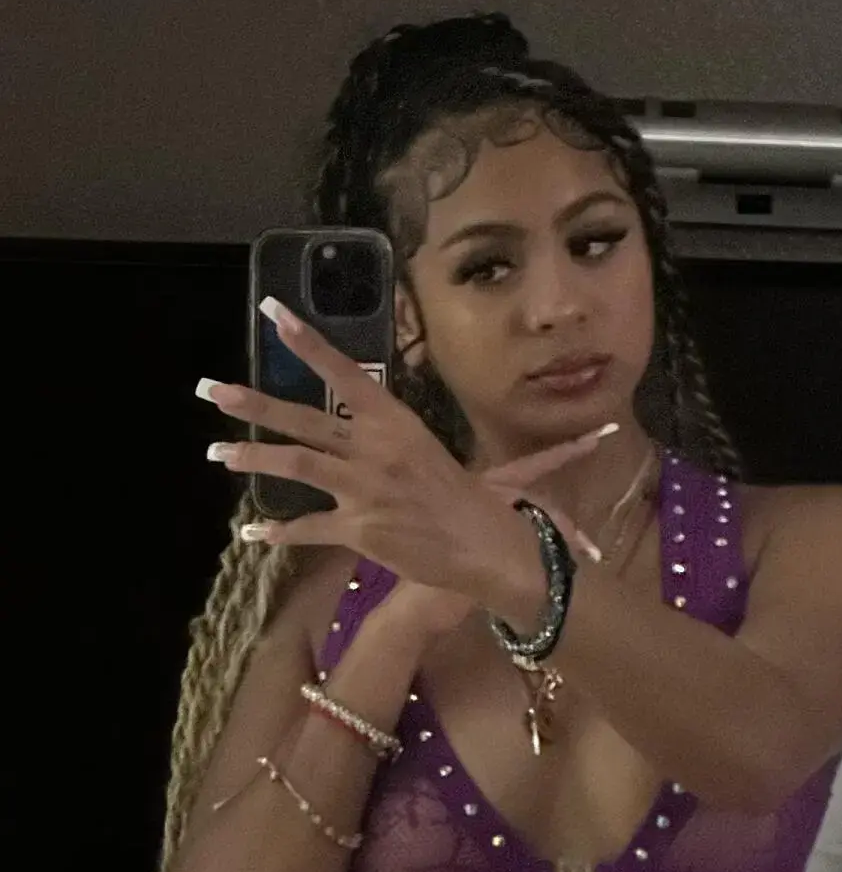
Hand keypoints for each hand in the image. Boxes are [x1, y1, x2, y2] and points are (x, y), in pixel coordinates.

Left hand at [201, 300, 609, 600]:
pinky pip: (308, 530)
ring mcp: (362, 491)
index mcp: (402, 425)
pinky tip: (251, 534)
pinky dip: (279, 533)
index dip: (309, 343)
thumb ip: (531, 452)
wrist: (494, 556)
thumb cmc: (496, 511)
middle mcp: (375, 451)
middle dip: (253, 402)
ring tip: (215, 450)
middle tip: (210, 388)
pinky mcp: (358, 532)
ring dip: (251, 457)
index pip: (347, 375)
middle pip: (304, 418)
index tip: (273, 315)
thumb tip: (601, 435)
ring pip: (294, 467)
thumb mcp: (502, 471)